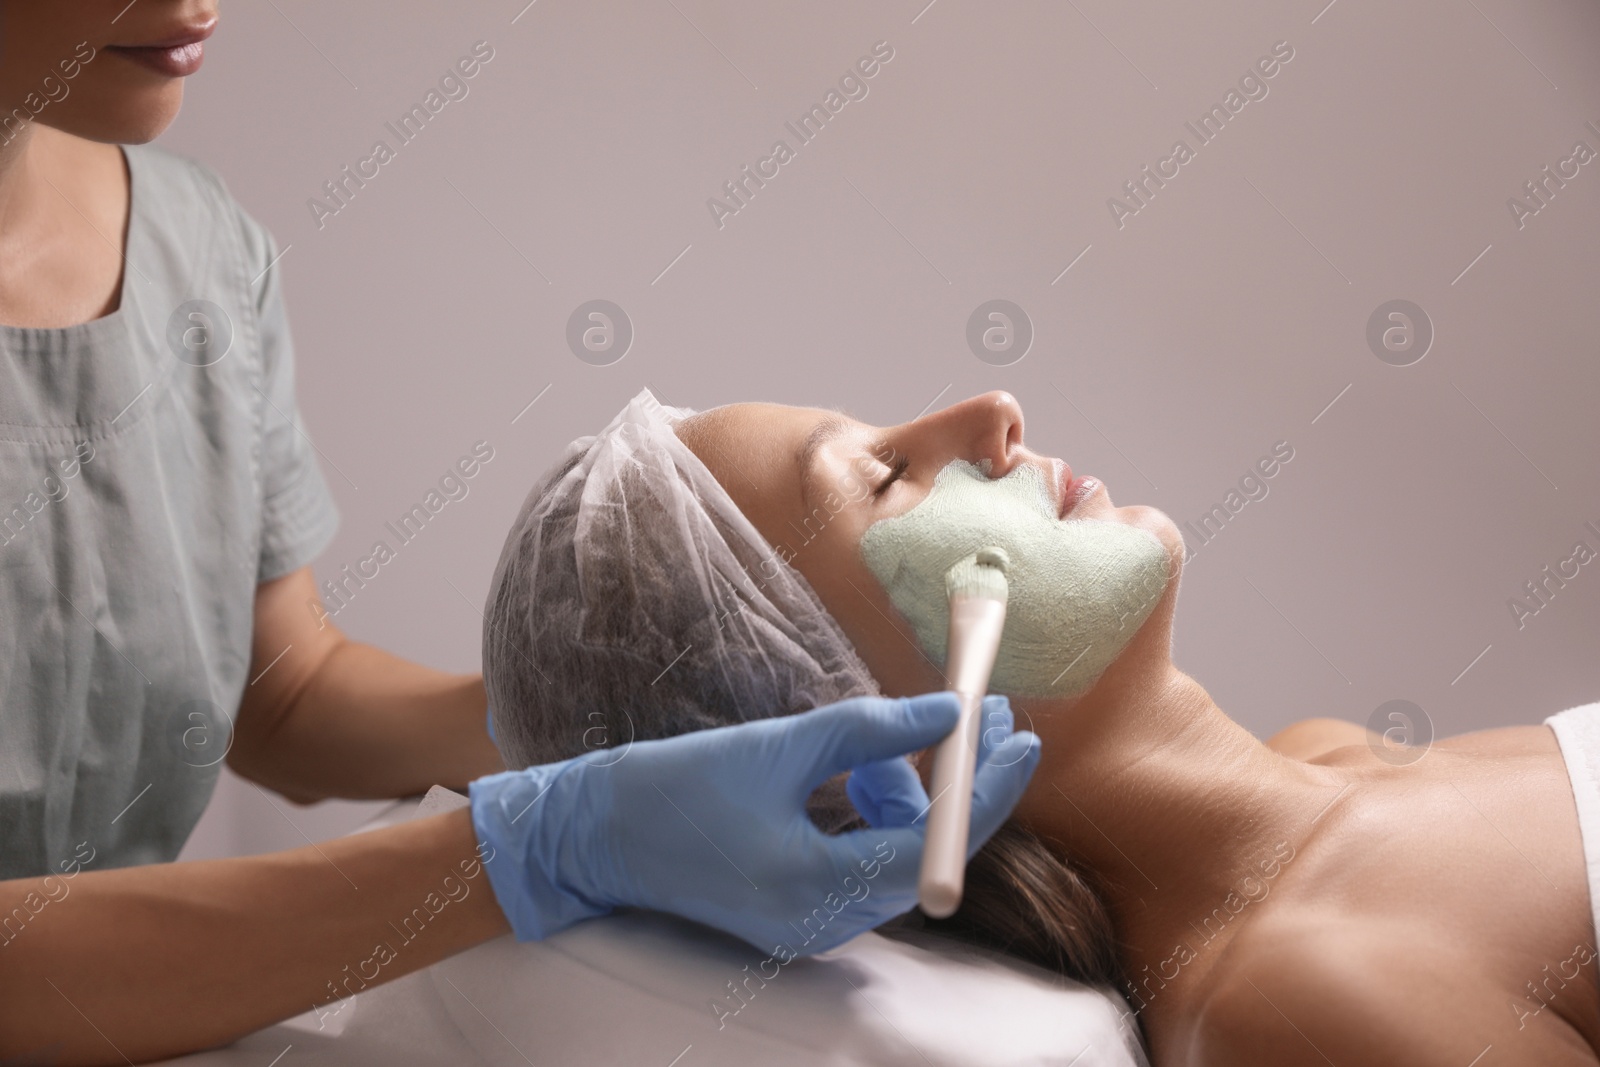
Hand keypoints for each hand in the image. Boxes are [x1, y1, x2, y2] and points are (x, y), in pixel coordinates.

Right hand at [468, 692, 1039, 955]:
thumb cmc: (673, 788)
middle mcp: (824, 924)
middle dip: (953, 780)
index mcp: (816, 890)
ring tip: (866, 744)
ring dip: (904, 790)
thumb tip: (948, 710)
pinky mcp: (804, 912)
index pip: (933, 848)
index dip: (986, 790)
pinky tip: (850, 774)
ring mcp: (815, 925)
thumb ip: (869, 728)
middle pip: (927, 854)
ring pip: (900, 853)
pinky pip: (870, 860)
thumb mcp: (777, 745)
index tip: (1019, 735)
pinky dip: (875, 812)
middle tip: (975, 712)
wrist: (596, 835)